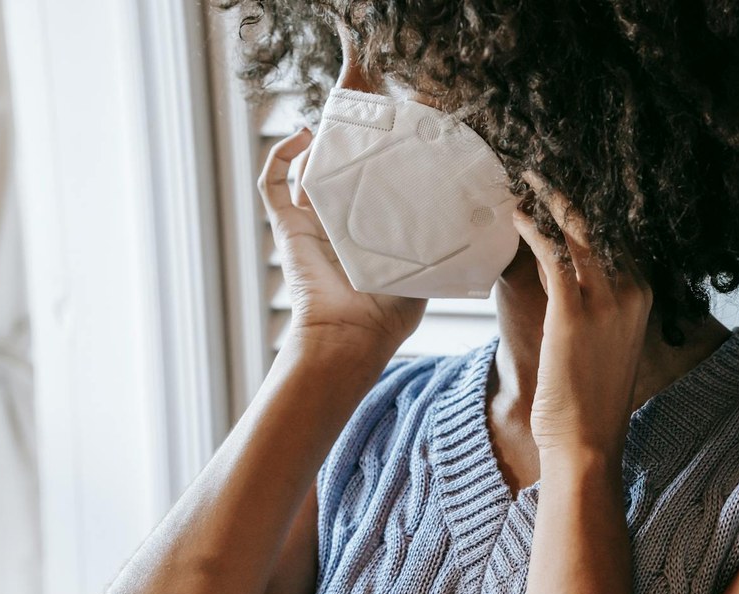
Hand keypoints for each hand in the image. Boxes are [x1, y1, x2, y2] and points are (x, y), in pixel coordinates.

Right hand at [258, 128, 426, 352]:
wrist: (350, 335)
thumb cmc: (388, 314)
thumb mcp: (422, 269)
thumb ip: (434, 242)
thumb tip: (467, 216)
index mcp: (365, 232)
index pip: (366, 183)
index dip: (371, 156)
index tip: (391, 126)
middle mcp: (336, 223)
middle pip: (334, 170)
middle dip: (345, 140)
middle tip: (365, 113)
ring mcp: (310, 223)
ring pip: (306, 169)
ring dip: (320, 144)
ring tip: (341, 125)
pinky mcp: (287, 226)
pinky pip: (271, 183)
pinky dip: (281, 154)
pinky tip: (303, 135)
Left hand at [512, 171, 653, 469]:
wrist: (587, 441)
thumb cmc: (588, 396)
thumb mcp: (600, 339)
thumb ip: (586, 299)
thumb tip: (558, 262)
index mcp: (644, 295)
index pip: (620, 233)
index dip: (592, 205)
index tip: (563, 184)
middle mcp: (632, 291)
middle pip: (603, 222)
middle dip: (570, 193)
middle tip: (541, 167)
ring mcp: (607, 300)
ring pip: (579, 229)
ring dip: (549, 199)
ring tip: (525, 177)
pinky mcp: (574, 311)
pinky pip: (554, 253)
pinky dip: (532, 228)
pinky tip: (514, 212)